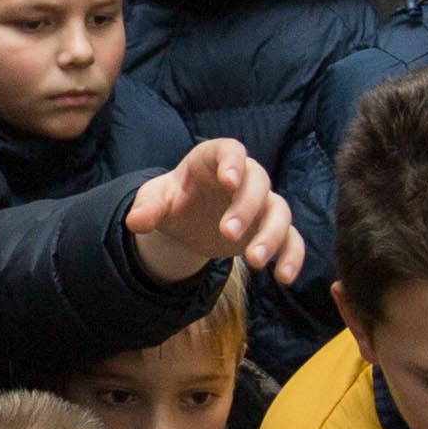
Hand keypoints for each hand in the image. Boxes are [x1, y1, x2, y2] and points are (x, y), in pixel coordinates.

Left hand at [124, 138, 302, 285]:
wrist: (187, 221)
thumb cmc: (173, 201)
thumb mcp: (155, 201)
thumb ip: (148, 208)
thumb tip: (136, 222)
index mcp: (214, 160)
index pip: (230, 151)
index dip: (232, 163)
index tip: (228, 181)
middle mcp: (244, 178)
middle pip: (258, 183)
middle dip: (246, 208)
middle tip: (227, 234)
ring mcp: (261, 204)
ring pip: (279, 211)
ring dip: (271, 235)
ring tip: (253, 262)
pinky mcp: (269, 229)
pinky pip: (291, 238)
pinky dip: (292, 255)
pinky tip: (284, 277)